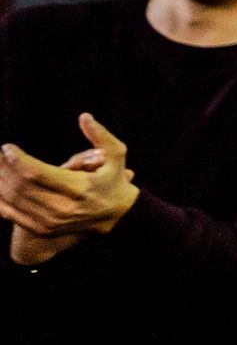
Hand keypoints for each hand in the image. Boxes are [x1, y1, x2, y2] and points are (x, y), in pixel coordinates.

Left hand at [8, 147, 122, 265]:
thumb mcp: (116, 155)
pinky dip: (0, 200)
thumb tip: (84, 117)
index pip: (38, 174)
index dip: (18, 160)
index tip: (7, 148)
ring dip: (0, 181)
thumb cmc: (113, 180)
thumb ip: (101, 136)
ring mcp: (51, 221)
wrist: (116, 216)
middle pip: (22, 186)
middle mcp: (63, 207)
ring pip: (14, 199)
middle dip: (4, 168)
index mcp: (79, 188)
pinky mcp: (42, 228)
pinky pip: (11, 214)